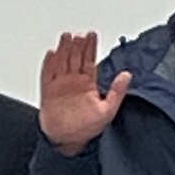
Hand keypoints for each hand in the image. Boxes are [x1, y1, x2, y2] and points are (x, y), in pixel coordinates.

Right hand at [38, 31, 123, 151]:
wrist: (67, 140)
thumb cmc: (86, 129)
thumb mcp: (108, 111)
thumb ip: (117, 92)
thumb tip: (127, 76)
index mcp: (88, 84)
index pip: (89, 60)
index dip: (90, 47)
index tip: (91, 34)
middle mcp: (74, 82)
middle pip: (75, 57)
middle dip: (77, 45)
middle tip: (78, 33)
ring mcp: (60, 85)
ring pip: (61, 62)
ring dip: (64, 49)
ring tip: (66, 36)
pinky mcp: (48, 91)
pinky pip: (47, 74)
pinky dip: (49, 64)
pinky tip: (51, 53)